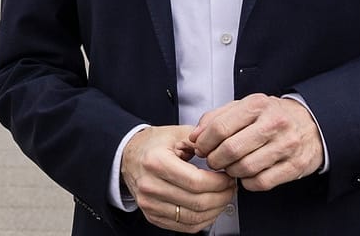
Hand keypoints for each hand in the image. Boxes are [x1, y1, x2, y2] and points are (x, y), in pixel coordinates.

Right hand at [121, 125, 235, 232]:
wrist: (128, 156)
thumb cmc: (152, 145)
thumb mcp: (176, 133)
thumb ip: (200, 141)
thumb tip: (221, 154)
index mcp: (156, 162)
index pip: (196, 182)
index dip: (219, 183)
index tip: (228, 177)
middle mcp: (150, 185)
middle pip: (197, 202)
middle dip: (222, 197)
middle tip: (230, 188)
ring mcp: (149, 204)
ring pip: (193, 218)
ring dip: (215, 210)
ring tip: (223, 197)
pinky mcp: (152, 216)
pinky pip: (185, 227)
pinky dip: (203, 220)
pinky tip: (210, 209)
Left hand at [190, 93, 323, 191]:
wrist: (311, 124)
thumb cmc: (272, 116)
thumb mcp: (245, 107)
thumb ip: (216, 118)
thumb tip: (195, 137)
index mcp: (257, 105)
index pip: (220, 127)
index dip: (204, 142)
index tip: (200, 148)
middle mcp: (274, 123)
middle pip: (231, 149)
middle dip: (215, 160)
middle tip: (213, 161)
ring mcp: (286, 145)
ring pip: (245, 168)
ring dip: (231, 171)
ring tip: (229, 167)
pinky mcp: (295, 166)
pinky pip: (262, 182)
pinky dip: (248, 182)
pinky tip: (246, 175)